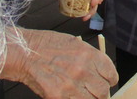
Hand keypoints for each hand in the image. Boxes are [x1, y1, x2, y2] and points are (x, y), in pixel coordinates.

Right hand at [1, 28, 117, 97]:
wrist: (25, 52)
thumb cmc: (47, 45)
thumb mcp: (75, 44)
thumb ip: (90, 58)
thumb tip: (99, 71)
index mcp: (89, 55)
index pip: (111, 74)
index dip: (110, 80)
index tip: (107, 82)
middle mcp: (83, 70)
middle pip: (104, 91)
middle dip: (101, 93)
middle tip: (95, 92)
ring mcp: (71, 85)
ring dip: (89, 98)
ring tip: (82, 94)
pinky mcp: (59, 96)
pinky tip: (70, 96)